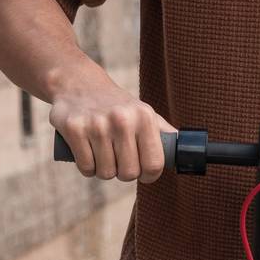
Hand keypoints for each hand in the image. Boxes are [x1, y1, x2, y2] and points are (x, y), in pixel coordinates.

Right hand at [50, 78, 176, 183]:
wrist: (79, 84)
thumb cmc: (116, 105)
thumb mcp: (143, 112)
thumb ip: (164, 133)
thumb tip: (185, 151)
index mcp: (144, 116)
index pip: (154, 164)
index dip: (149, 175)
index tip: (143, 173)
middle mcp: (122, 119)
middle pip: (129, 173)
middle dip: (124, 173)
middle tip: (119, 159)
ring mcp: (96, 124)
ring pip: (105, 173)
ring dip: (104, 170)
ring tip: (102, 152)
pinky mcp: (74, 128)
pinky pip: (86, 168)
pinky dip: (87, 167)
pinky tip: (87, 152)